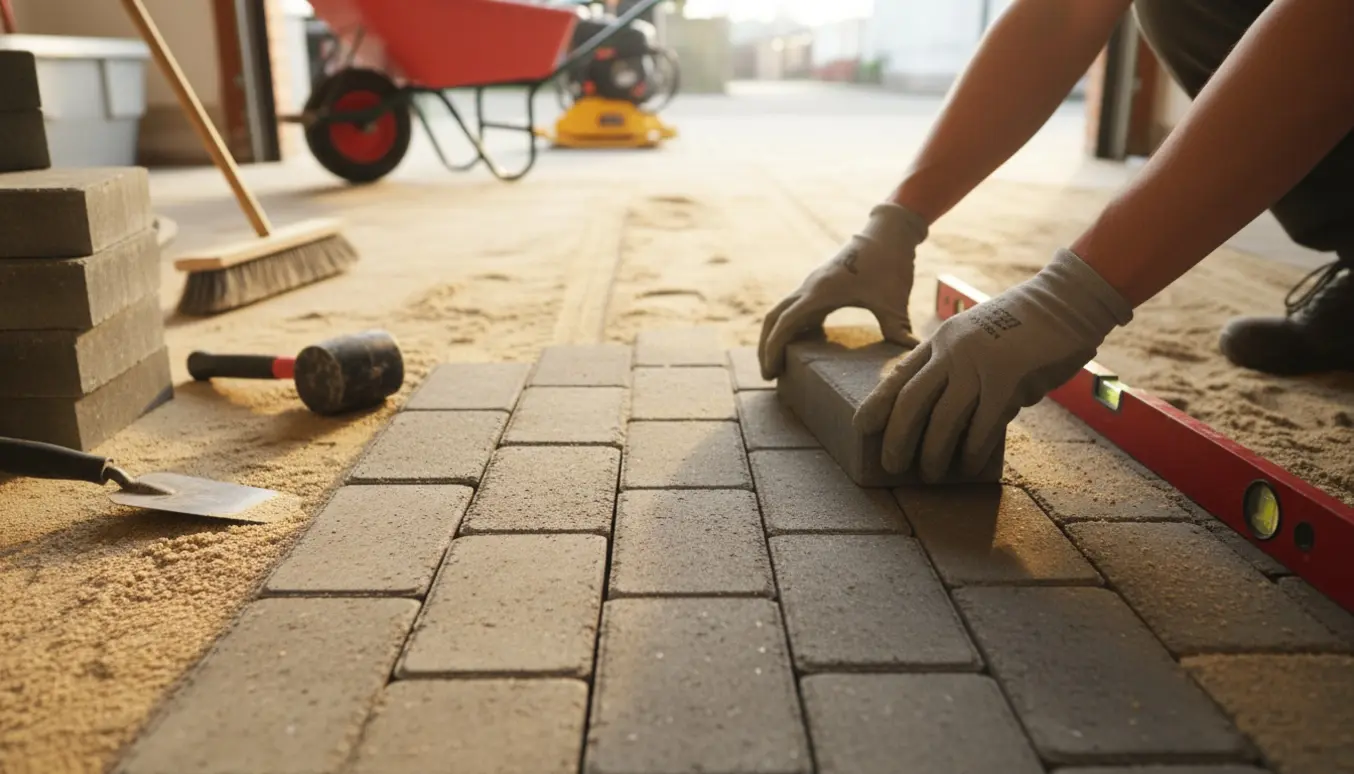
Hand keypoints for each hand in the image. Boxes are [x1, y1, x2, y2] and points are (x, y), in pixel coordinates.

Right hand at [758, 202, 928, 379]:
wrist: (888, 233)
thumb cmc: (889, 263)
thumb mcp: (893, 300)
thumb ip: (896, 328)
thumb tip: (912, 353)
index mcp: (819, 292)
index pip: (784, 323)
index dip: (773, 348)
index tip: (770, 371)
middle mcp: (809, 288)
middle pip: (773, 318)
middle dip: (766, 346)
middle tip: (769, 375)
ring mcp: (812, 285)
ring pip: (781, 312)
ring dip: (776, 336)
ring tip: (780, 364)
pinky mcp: (820, 285)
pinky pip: (797, 308)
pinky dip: (793, 327)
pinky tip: (806, 345)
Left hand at [853, 248, 1134, 481]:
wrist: (1066, 301)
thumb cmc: (1025, 327)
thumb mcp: (978, 339)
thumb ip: (961, 371)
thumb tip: (951, 419)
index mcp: (942, 340)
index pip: (899, 375)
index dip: (877, 404)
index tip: (861, 428)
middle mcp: (953, 351)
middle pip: (911, 400)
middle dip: (896, 437)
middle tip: (891, 464)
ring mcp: (979, 363)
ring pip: (943, 418)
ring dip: (932, 452)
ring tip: (929, 474)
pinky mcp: (1008, 378)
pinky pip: (982, 424)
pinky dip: (971, 450)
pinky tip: (967, 466)